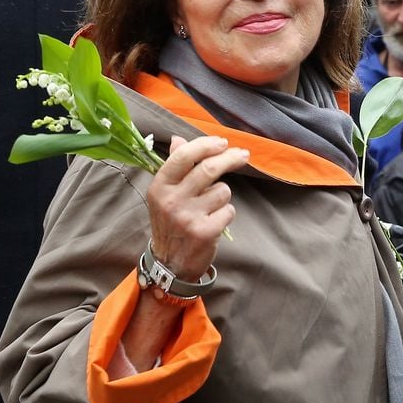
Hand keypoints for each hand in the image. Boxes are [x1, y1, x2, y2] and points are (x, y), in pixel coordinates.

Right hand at [147, 135, 248, 281]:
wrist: (170, 263)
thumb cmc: (171, 222)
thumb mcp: (164, 194)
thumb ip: (174, 166)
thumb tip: (179, 138)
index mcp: (160, 186)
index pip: (184, 156)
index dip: (206, 145)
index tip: (222, 142)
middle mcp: (172, 200)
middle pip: (208, 168)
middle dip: (230, 158)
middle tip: (242, 155)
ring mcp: (188, 217)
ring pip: (222, 190)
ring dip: (223, 196)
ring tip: (211, 207)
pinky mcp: (205, 232)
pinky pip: (228, 210)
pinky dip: (225, 214)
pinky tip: (214, 222)